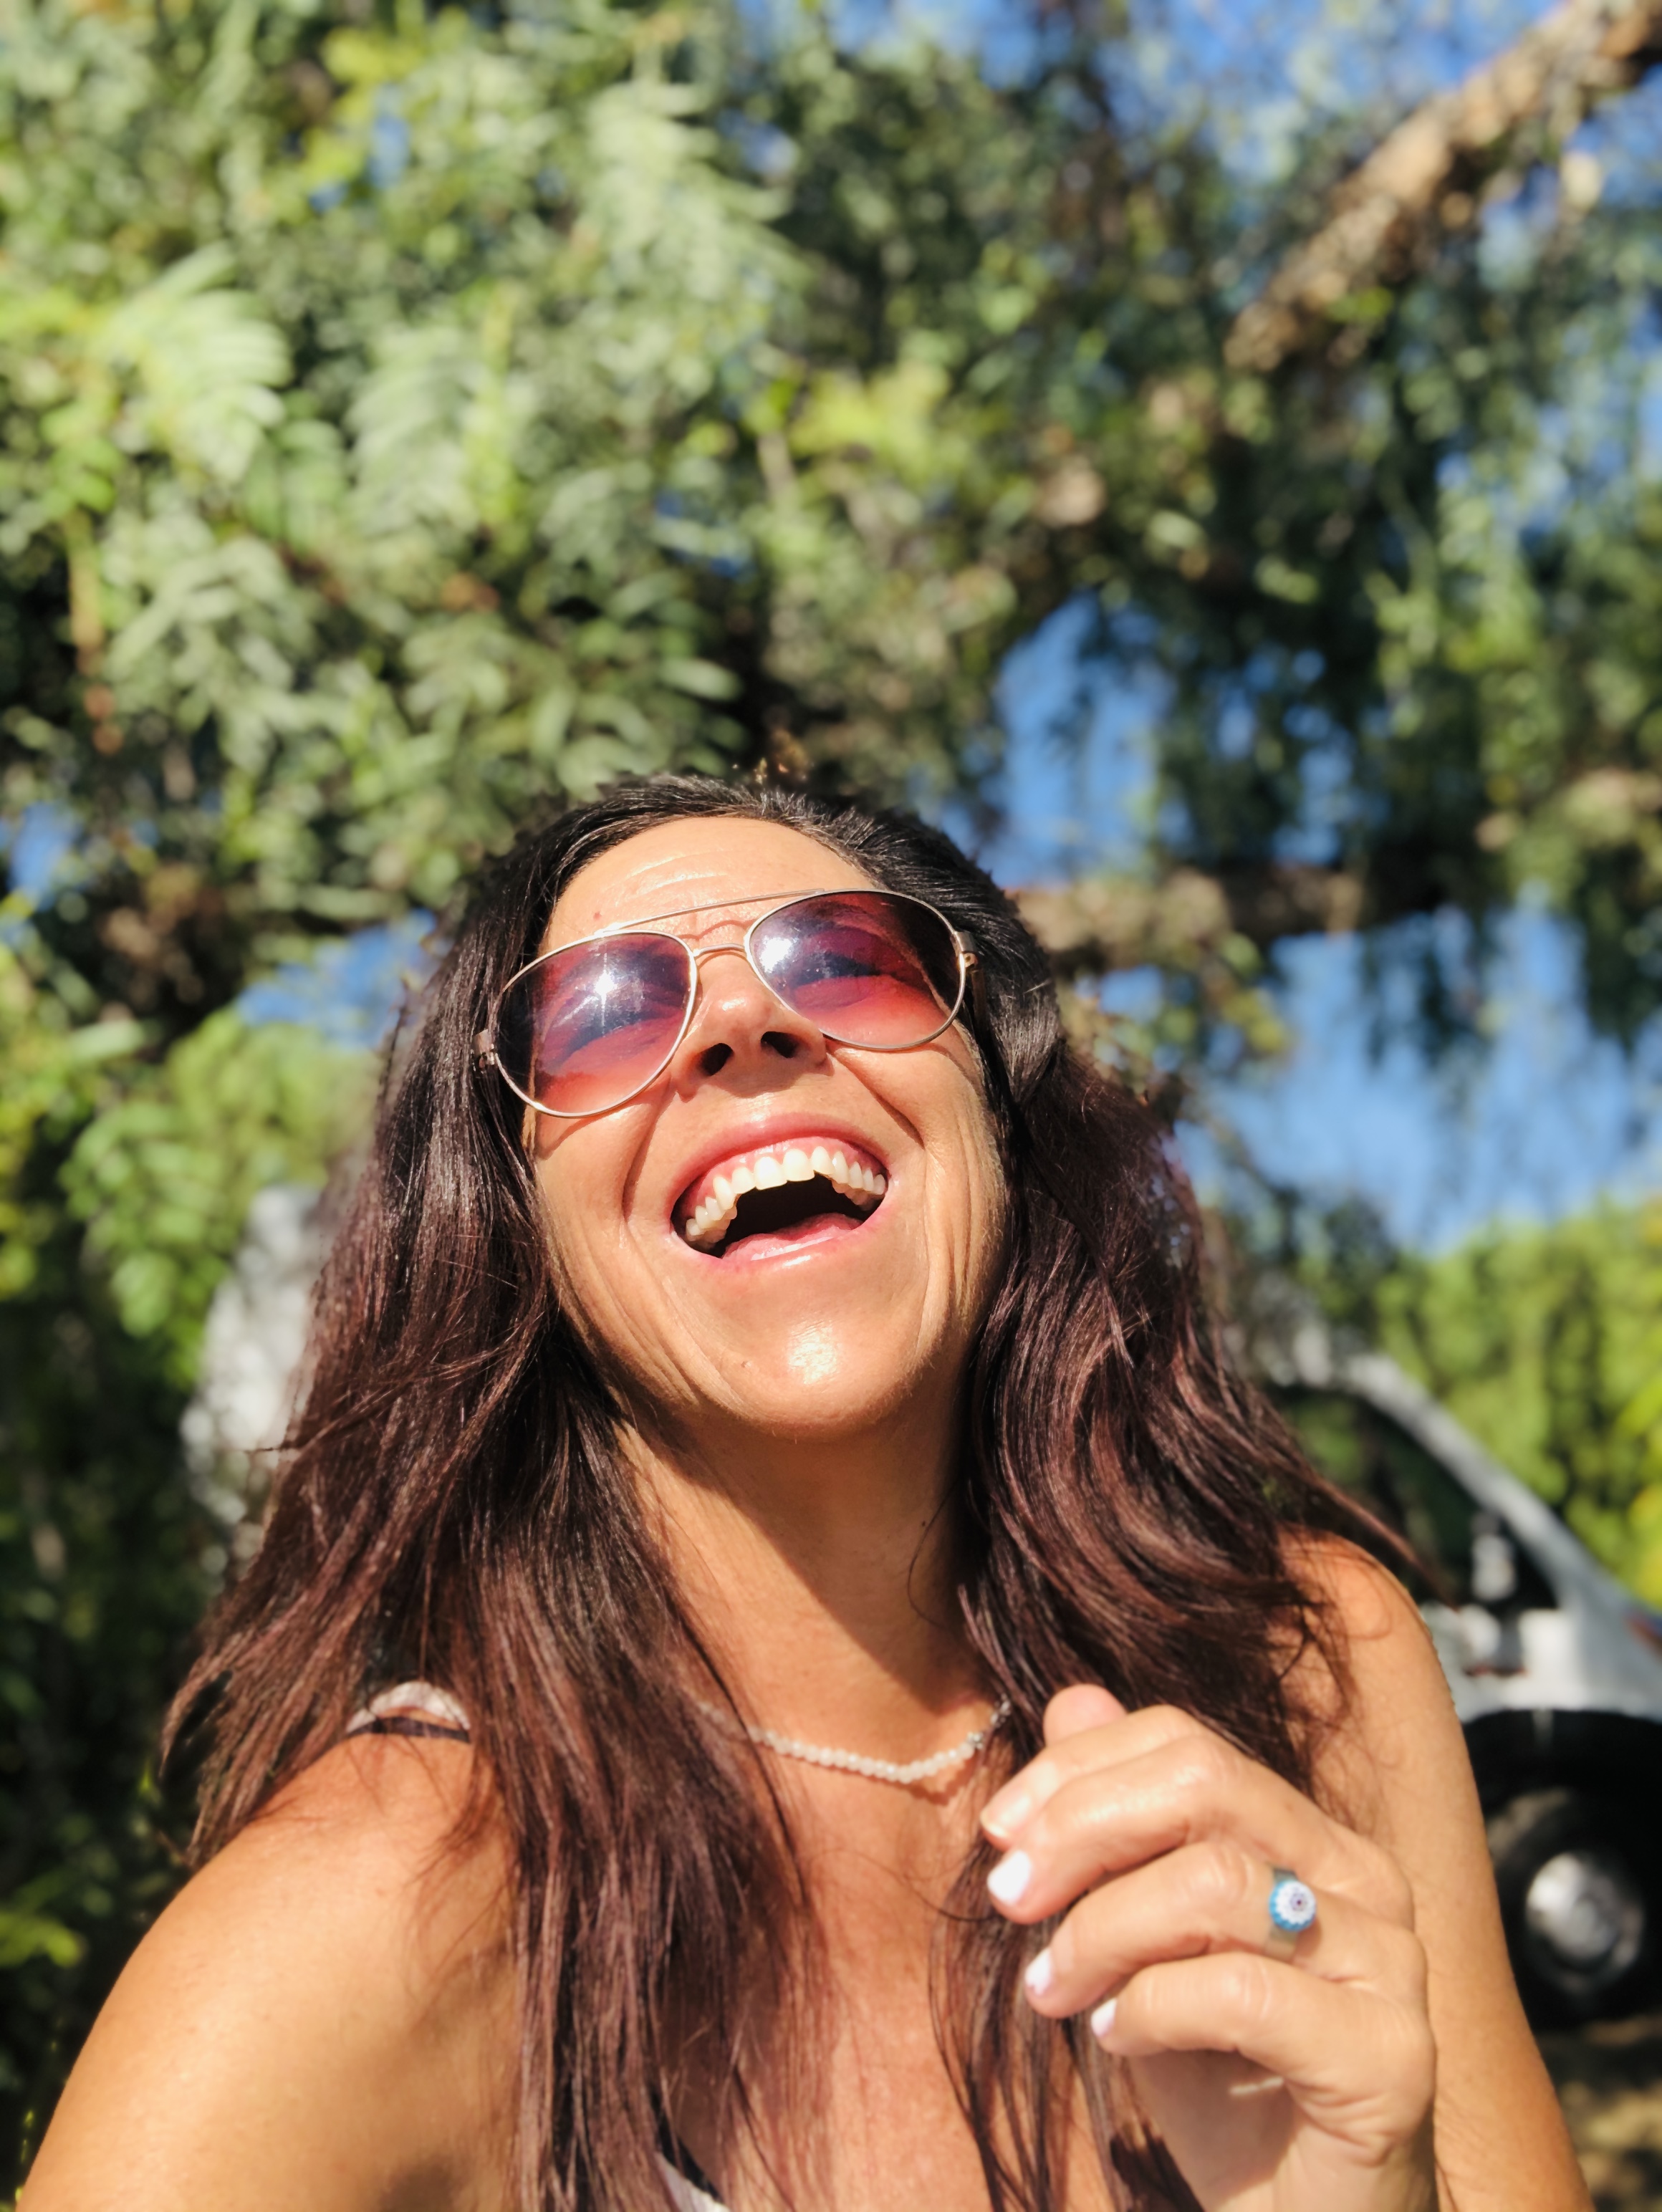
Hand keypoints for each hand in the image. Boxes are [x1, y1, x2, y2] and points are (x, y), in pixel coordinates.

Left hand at [980, 1687, 1436, 2211]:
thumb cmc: (1222, 2086)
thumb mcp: (1144, 1947)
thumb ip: (1119, 1829)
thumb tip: (1070, 1702)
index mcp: (1311, 1838)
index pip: (1188, 1744)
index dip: (1080, 1770)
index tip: (1000, 1832)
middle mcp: (1364, 1881)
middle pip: (1203, 1786)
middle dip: (1082, 1828)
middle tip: (1008, 1897)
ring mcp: (1389, 1966)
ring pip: (1214, 1883)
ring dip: (1101, 1931)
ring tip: (1052, 1988)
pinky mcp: (1391, 2057)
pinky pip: (1244, 1990)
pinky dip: (1155, 2005)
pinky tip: (1118, 2039)